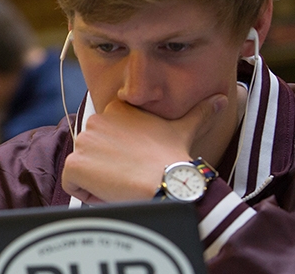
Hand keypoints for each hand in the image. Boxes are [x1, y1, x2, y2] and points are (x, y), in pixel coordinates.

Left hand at [61, 94, 226, 201]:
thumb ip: (200, 112)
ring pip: (84, 170)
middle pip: (93, 155)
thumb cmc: (174, 158)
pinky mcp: (74, 164)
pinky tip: (112, 191)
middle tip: (131, 175)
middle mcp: (95, 121)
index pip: (104, 138)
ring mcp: (83, 142)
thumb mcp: (186, 129)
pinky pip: (73, 185)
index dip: (119, 155)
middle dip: (107, 169)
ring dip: (99, 182)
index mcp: (116, 109)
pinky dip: (89, 194)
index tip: (136, 162)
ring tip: (124, 183)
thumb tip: (221, 100)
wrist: (167, 182)